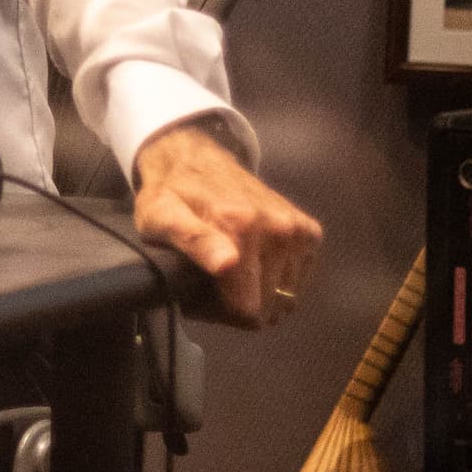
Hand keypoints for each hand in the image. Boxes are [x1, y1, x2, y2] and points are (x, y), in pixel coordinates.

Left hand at [131, 119, 322, 329]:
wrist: (196, 157)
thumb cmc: (172, 194)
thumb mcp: (161, 217)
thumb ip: (193, 240)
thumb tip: (228, 264)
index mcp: (239, 227)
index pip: (248, 311)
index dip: (221, 314)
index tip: (200, 297)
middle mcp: (277, 228)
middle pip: (268, 308)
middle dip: (238, 305)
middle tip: (212, 282)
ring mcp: (297, 230)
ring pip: (285, 298)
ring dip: (259, 293)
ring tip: (232, 271)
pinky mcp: (310, 231)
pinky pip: (299, 281)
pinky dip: (278, 280)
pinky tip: (254, 263)